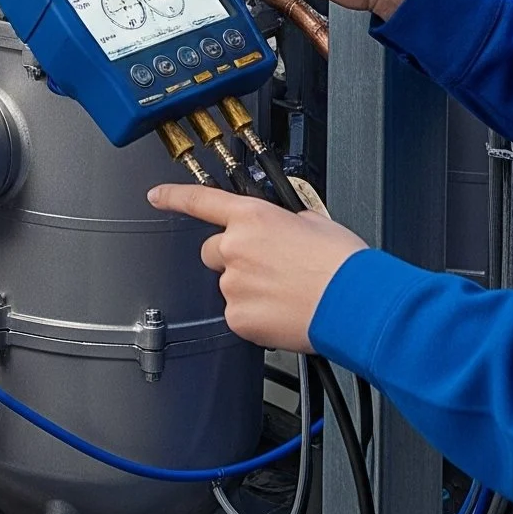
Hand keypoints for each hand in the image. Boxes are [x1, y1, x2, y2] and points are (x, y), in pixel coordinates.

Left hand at [148, 183, 368, 352]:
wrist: (355, 302)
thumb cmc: (341, 263)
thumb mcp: (312, 221)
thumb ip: (282, 220)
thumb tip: (278, 227)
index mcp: (252, 216)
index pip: (200, 200)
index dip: (173, 196)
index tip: (157, 195)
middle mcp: (235, 247)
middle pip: (213, 251)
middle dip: (232, 258)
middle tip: (266, 268)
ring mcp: (234, 284)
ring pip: (228, 285)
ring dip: (248, 288)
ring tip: (284, 292)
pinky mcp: (239, 318)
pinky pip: (238, 314)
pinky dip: (255, 315)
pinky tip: (281, 312)